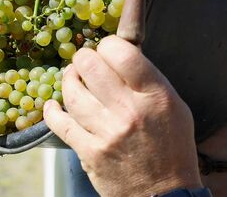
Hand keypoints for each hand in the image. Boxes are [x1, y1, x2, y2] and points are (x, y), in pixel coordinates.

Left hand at [44, 36, 201, 196]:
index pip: (122, 52)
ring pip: (72, 91)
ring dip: (68, 81)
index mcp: (156, 96)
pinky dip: (52, 110)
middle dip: (83, 59)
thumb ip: (148, 81)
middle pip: (90, 65)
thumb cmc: (172, 150)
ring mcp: (107, 132)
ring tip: (72, 79)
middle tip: (84, 63)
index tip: (105, 49)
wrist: (165, 195)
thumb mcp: (174, 108)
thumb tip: (120, 56)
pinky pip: (59, 123)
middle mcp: (131, 111)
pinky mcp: (89, 151)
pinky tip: (52, 105)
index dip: (107, 45)